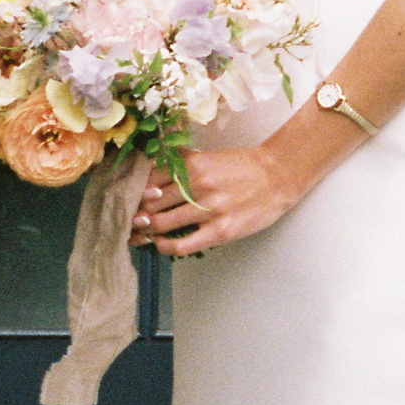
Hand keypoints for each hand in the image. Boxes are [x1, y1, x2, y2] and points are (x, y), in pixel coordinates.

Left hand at [129, 143, 300, 257]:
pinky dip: (165, 247)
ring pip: (161, 224)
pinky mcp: (220, 230)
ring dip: (145, 231)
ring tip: (139, 234)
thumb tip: (149, 174)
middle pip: (150, 203)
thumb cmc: (242, 167)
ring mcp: (208, 209)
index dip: (133, 192)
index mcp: (191, 165)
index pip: (148, 180)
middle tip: (127, 220)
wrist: (278, 175)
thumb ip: (180, 164)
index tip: (126, 199)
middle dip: (134, 213)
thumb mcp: (208, 157)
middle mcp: (196, 185)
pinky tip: (161, 245)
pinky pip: (182, 244)